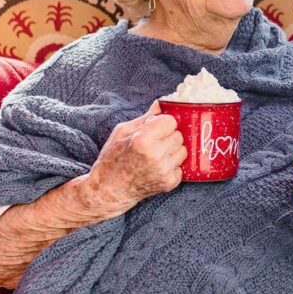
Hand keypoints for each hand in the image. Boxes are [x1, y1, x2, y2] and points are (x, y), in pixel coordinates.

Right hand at [84, 101, 186, 217]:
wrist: (109, 190)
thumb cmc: (112, 158)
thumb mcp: (122, 131)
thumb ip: (145, 118)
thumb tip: (162, 103)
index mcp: (143, 139)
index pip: (171, 121)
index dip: (163, 123)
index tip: (156, 128)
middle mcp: (156, 155)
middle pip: (179, 135)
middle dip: (169, 136)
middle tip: (156, 142)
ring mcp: (164, 170)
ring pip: (183, 150)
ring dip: (173, 150)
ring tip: (157, 155)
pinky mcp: (169, 183)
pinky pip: (181, 166)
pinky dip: (172, 166)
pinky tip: (158, 167)